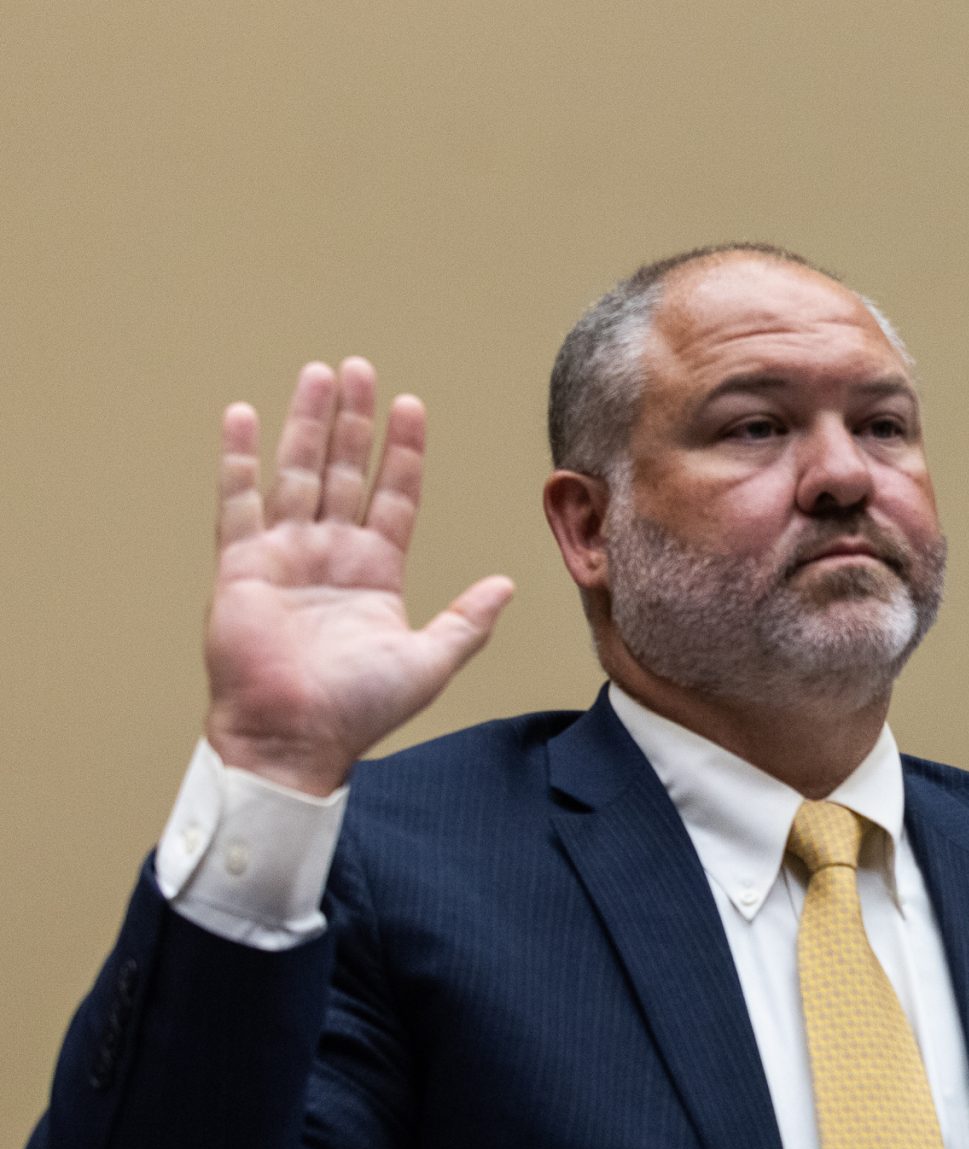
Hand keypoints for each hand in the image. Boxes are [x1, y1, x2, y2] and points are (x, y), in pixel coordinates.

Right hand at [201, 359, 512, 794]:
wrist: (297, 737)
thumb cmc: (360, 710)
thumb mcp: (431, 661)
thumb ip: (468, 620)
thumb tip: (508, 584)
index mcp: (375, 572)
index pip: (393, 496)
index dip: (403, 452)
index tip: (412, 406)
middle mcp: (330, 555)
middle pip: (346, 471)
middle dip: (356, 420)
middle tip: (362, 368)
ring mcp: (285, 555)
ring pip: (299, 472)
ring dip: (309, 423)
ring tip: (319, 374)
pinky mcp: (242, 565)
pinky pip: (239, 501)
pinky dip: (239, 459)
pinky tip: (243, 415)